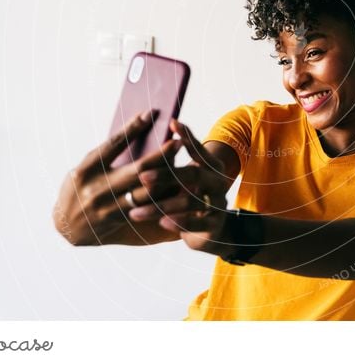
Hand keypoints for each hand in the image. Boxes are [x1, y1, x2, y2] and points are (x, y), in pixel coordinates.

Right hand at [52, 110, 183, 245]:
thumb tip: (138, 128)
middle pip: (137, 169)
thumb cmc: (79, 188)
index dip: (133, 128)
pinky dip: (162, 198)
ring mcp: (109, 207)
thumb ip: (108, 154)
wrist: (66, 226)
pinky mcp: (120, 220)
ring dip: (167, 178)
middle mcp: (98, 188)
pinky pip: (146, 209)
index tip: (151, 114)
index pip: (113, 144)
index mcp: (87, 169)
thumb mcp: (86, 167)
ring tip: (184, 167)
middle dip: (161, 155)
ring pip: (146, 192)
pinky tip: (177, 189)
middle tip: (178, 142)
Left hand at [126, 118, 232, 256]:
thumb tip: (149, 141)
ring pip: (190, 200)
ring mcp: (219, 203)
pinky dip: (178, 222)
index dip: (188, 136)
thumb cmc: (189, 197)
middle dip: (166, 174)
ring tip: (136, 212)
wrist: (209, 231)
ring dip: (163, 205)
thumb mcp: (183, 179)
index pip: (199, 149)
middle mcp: (219, 182)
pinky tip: (161, 222)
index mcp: (212, 166)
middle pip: (194, 174)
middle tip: (142, 175)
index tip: (172, 123)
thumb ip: (172, 162)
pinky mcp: (215, 225)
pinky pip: (197, 223)